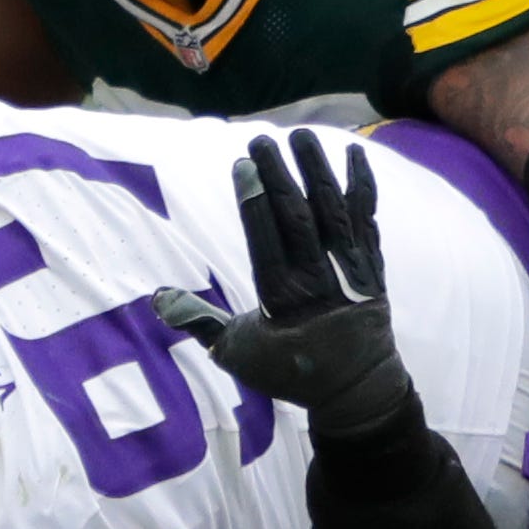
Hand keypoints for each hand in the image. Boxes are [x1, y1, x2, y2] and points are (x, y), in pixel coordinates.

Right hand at [153, 132, 414, 433]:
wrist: (358, 393)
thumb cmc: (291, 373)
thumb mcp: (237, 356)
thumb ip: (199, 323)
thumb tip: (156, 298)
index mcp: (283, 299)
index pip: (266, 238)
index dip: (254, 200)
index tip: (242, 164)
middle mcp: (319, 280)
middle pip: (298, 217)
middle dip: (280, 176)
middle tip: (262, 140)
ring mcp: (350, 271)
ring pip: (334, 212)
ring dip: (318, 171)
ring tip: (302, 136)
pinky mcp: (372, 268)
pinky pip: (367, 220)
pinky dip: (362, 187)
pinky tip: (354, 156)